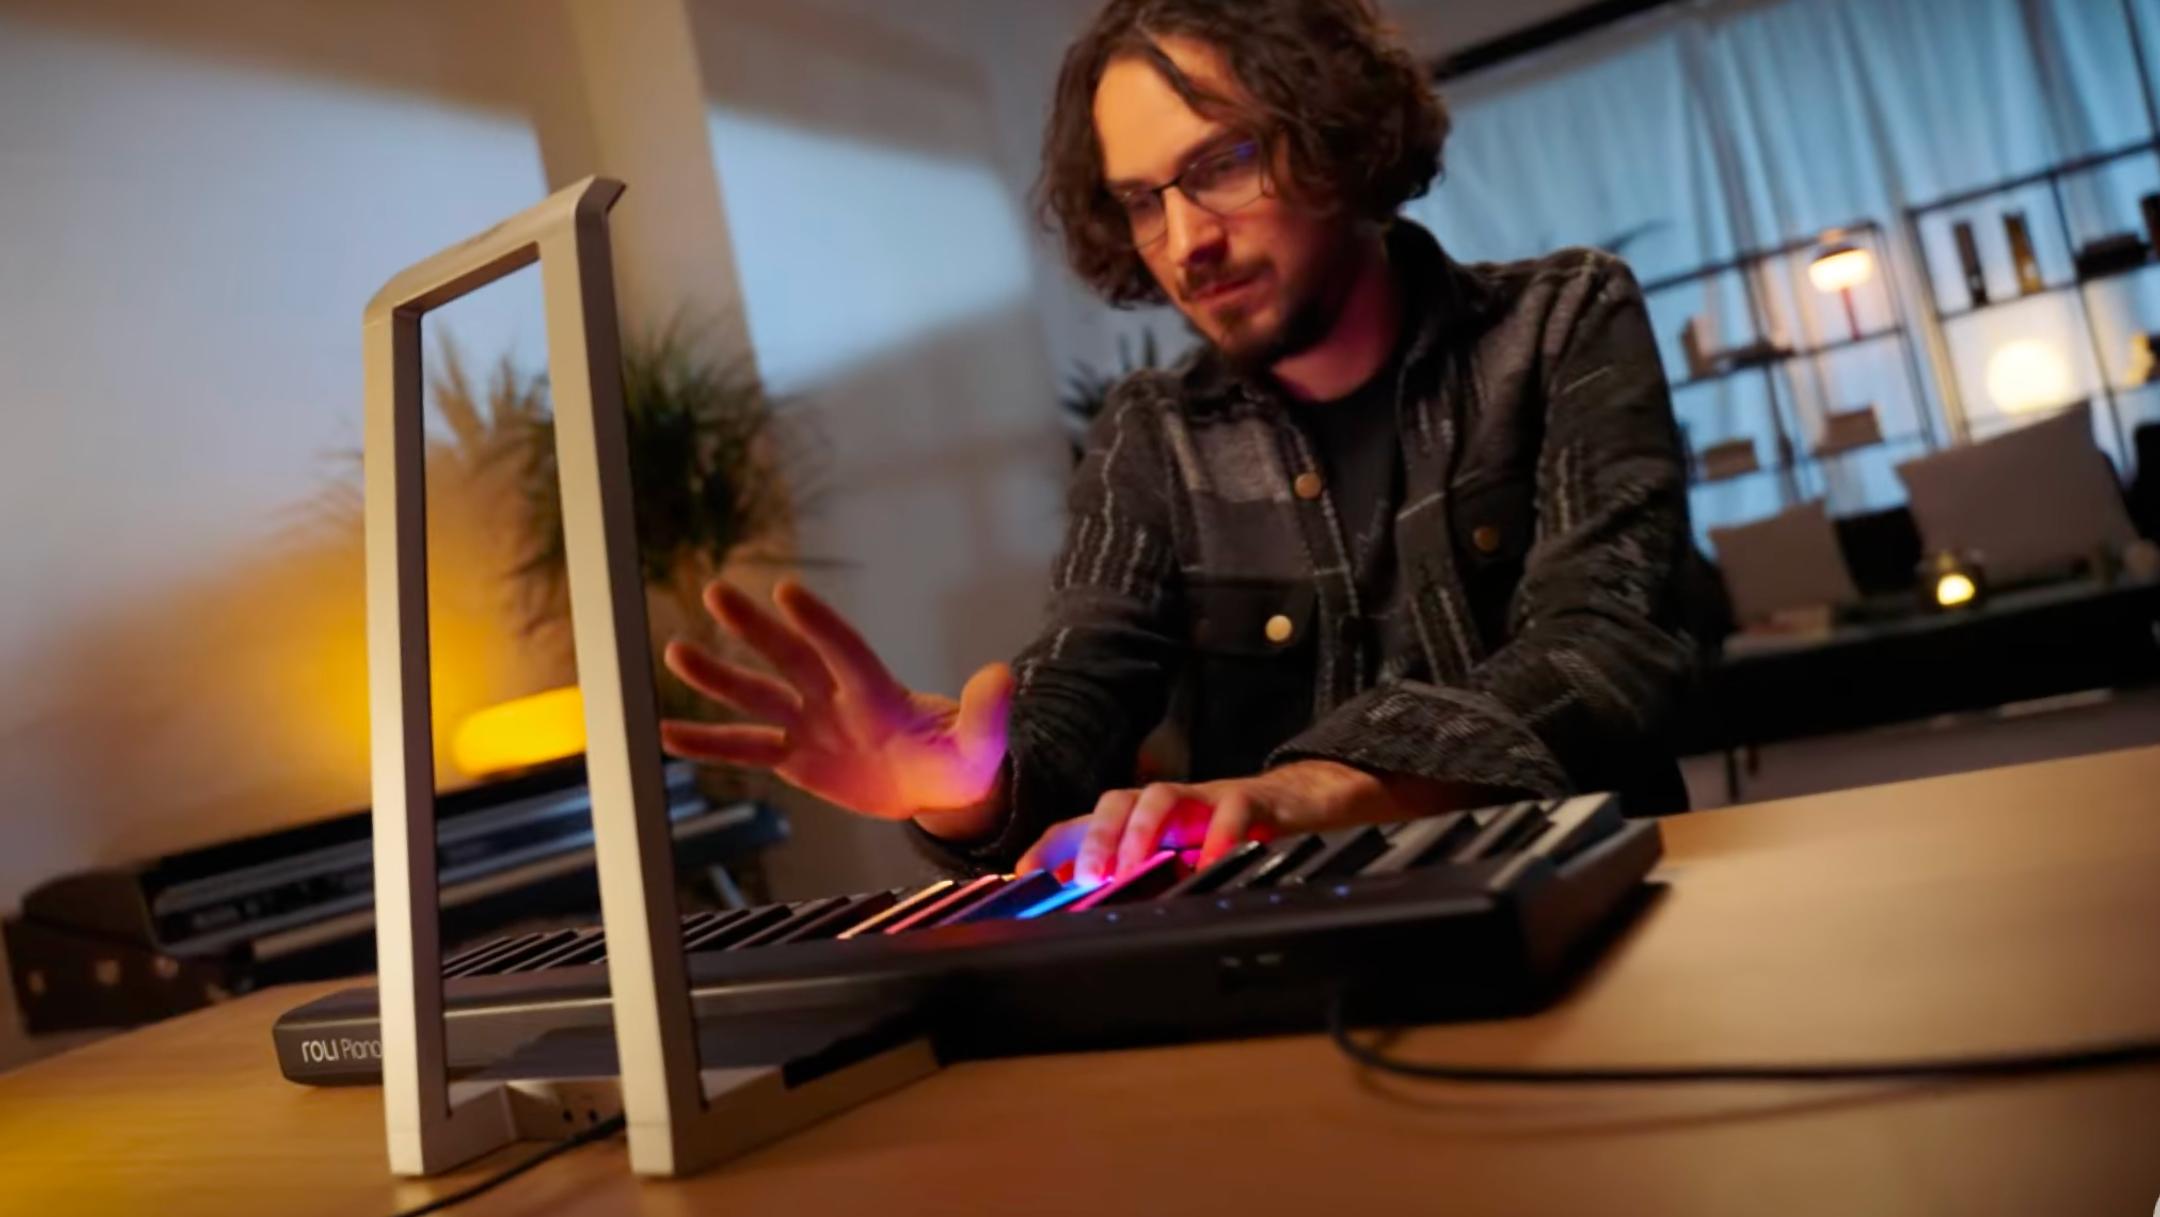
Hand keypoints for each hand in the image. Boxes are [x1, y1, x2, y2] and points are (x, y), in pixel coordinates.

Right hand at [660, 579, 1013, 829]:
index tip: (788, 591)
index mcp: (879, 691)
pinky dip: (709, 742)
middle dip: (755, 628)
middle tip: (717, 591)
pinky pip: (746, 748)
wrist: (934, 786)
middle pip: (790, 657)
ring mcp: (811, 724)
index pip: (845, 651)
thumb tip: (1004, 675)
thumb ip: (987, 714)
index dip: (819, 624)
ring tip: (675, 652)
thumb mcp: (981, 745)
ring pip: (757, 698)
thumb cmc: (961, 761)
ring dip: (716, 677)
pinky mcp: (795, 757)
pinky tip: (669, 732)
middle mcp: (836, 697)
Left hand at [1016, 761, 1400, 885]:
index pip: (1088, 822)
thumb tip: (1092, 913)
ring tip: (1130, 870)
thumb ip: (1144, 882)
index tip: (1021, 876)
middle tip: (1085, 879)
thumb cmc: (1239, 835)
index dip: (1052, 845)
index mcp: (1150, 821)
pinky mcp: (1255, 801)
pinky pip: (1232, 811)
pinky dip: (1217, 838)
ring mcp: (1209, 799)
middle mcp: (1172, 805)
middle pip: (1117, 799)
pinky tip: (1208, 868)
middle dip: (1093, 836)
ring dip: (1139, 831)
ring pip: (1162, 796)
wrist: (1310, 803)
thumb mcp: (1185, 860)